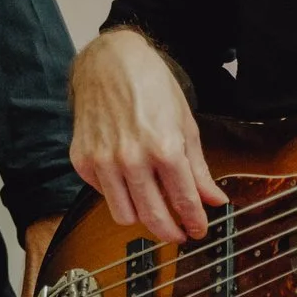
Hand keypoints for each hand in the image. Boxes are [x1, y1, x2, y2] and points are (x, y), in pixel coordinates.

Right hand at [69, 29, 226, 243]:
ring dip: (141, 217)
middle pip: (153, 218)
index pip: (184, 202)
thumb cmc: (150, 86)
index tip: (198, 231)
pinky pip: (102, 194)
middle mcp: (131, 159)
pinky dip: (116, 194)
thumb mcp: (185, 124)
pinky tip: (126, 179)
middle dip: (171, 233)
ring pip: (123, 216)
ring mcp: (103, 161)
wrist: (109, 62)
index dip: (194, 223)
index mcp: (164, 148)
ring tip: (151, 206)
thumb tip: (214, 199)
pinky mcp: (82, 160)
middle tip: (179, 234)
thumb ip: (198, 168)